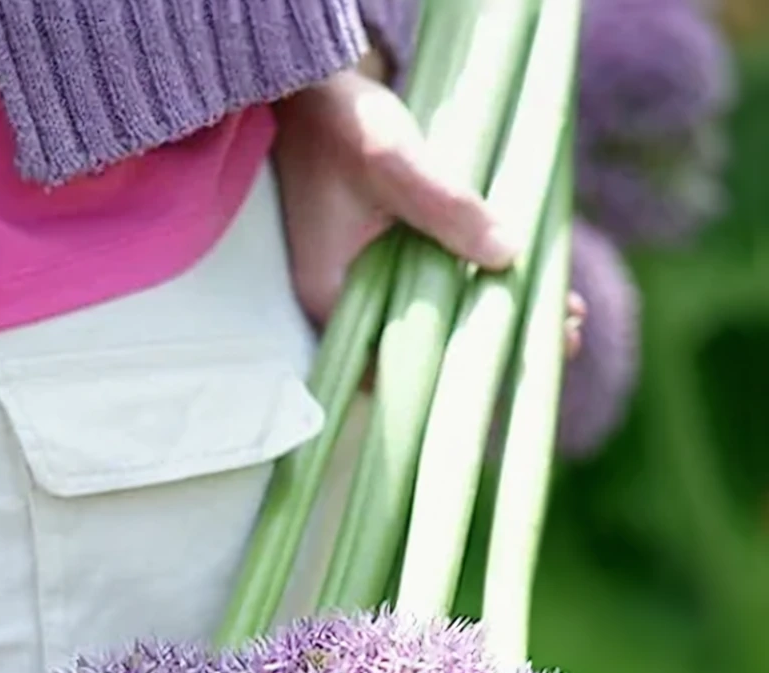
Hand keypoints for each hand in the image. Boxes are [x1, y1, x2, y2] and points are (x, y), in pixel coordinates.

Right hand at [274, 63, 584, 357]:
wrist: (310, 93)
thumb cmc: (337, 124)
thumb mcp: (392, 160)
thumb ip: (445, 206)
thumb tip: (507, 252)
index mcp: (334, 298)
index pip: (398, 367)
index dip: (461, 376)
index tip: (519, 364)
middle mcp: (350, 304)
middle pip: (431, 348)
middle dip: (497, 346)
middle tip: (565, 339)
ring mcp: (371, 283)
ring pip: (444, 318)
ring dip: (500, 316)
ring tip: (566, 313)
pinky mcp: (391, 259)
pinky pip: (445, 285)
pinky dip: (486, 285)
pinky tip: (535, 278)